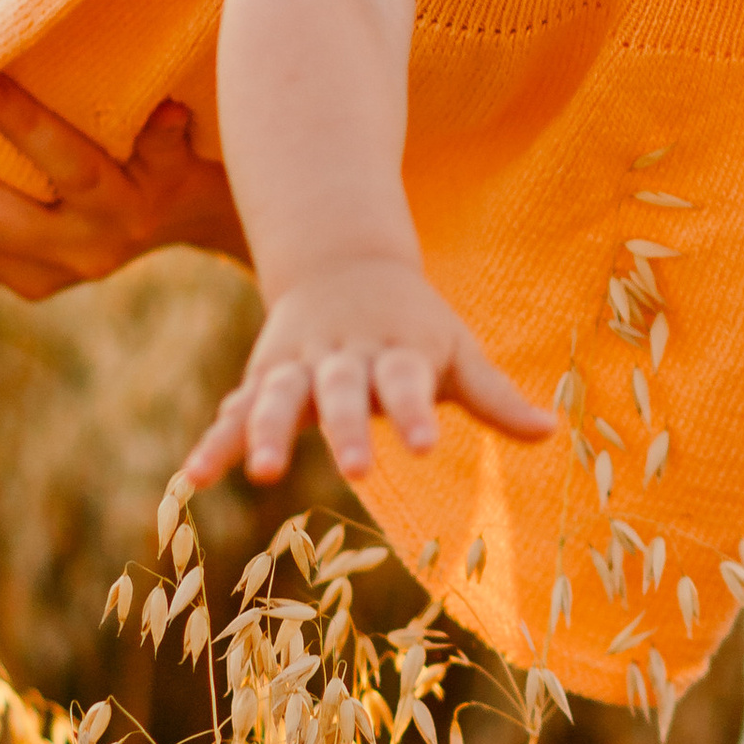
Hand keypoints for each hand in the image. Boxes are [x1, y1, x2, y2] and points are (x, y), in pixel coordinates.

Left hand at [0, 81, 247, 297]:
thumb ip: (169, 138)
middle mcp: (81, 256)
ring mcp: (43, 281)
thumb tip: (172, 113)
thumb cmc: (170, 161)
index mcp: (122, 215)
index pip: (65, 166)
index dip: (16, 120)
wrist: (171, 221)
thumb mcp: (183, 150)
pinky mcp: (13, 288)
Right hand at [180, 256, 552, 491]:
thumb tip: (551, 432)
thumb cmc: (413, 325)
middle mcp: (343, 356)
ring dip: (268, 432)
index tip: (427, 447)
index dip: (416, 412)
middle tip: (359, 469)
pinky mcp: (262, 380)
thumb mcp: (456, 351)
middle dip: (348, 428)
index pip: (409, 382)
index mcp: (395, 349)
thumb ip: (495, 397)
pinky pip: (233, 411)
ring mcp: (297, 366)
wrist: (342, 265)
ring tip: (263, 473)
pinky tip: (193, 478)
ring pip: (278, 397)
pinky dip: (214, 441)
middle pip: (343, 390)